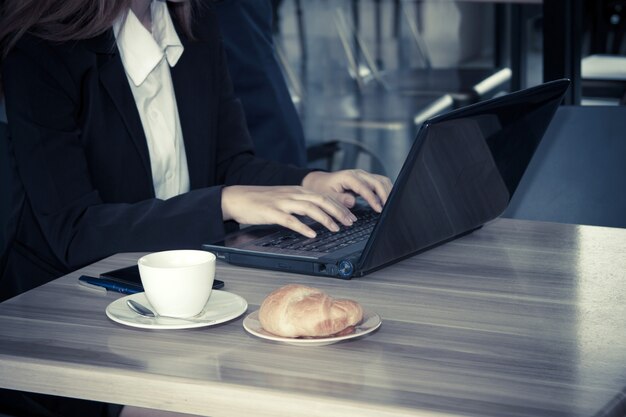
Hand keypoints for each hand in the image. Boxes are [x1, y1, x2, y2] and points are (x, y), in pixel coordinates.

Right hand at [221, 185, 358, 237]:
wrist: (237, 198)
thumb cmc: (261, 200)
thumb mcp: (285, 198)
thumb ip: (301, 203)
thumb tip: (318, 213)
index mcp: (297, 190)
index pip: (324, 196)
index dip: (340, 206)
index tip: (351, 216)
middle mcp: (293, 194)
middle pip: (321, 200)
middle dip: (338, 211)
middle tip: (350, 223)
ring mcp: (282, 202)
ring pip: (309, 208)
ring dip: (325, 218)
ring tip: (336, 228)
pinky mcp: (272, 212)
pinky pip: (290, 220)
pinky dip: (303, 227)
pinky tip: (312, 234)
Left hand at [301, 169, 392, 212]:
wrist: (320, 181)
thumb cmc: (323, 189)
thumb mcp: (326, 196)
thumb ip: (339, 199)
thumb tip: (352, 202)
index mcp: (348, 177)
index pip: (365, 187)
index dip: (373, 198)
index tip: (379, 209)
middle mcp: (358, 174)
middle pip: (377, 181)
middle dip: (385, 195)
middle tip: (389, 208)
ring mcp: (363, 175)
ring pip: (381, 180)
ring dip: (387, 191)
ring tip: (390, 205)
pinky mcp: (366, 179)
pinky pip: (380, 182)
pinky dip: (385, 190)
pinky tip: (387, 200)